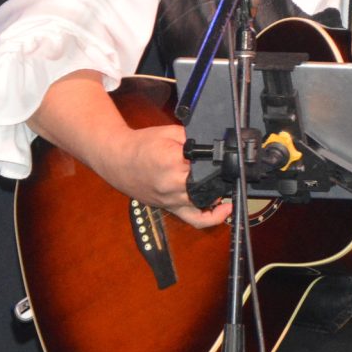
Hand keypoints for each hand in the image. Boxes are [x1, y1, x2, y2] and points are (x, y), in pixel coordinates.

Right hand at [30, 71, 232, 229]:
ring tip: (230, 189)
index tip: (231, 157)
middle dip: (224, 180)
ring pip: (204, 206)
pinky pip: (194, 219)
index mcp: (172, 163)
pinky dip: (210, 219)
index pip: (206, 164)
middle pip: (209, 186)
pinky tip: (223, 211)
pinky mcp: (170, 207)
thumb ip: (193, 137)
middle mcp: (173, 185)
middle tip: (235, 173)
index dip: (221, 161)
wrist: (116, 159)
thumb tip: (214, 142)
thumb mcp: (171, 132)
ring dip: (220, 198)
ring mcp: (171, 200)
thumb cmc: (141, 145)